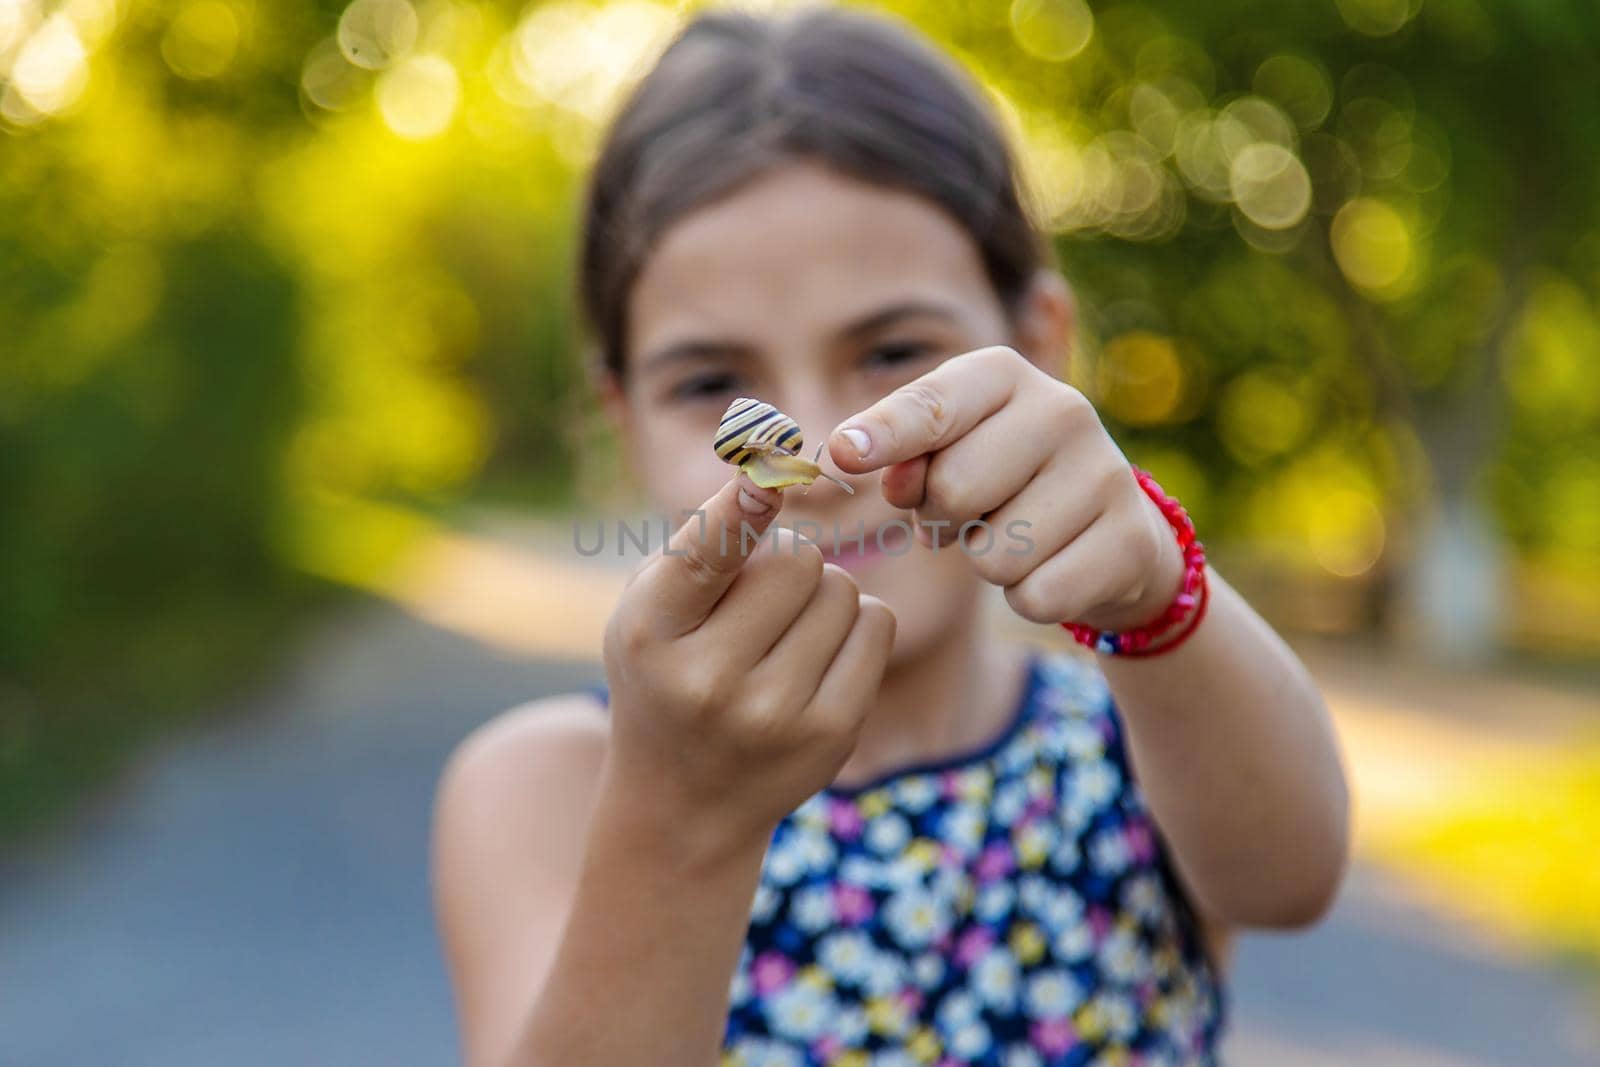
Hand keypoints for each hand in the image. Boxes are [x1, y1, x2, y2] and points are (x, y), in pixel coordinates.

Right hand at [600, 472, 896, 858]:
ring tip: (783, 632)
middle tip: (760, 595)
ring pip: (842, 588)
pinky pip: (877, 624)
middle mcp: (707, 679)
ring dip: (821, 593)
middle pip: (795, 559)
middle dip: (786, 559)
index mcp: (647, 634)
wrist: (685, 803)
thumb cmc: (666, 673)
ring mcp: (774, 713)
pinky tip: (818, 654)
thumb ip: (702, 545)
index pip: (704, 558)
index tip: (766, 478)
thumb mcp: (650, 611)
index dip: (740, 511)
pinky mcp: (832, 733)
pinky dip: (856, 623)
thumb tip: (777, 479)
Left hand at [828, 346, 1184, 632]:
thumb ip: (902, 454)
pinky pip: (1036, 596)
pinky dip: (1028, 597)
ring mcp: (1106, 472)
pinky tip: (1053, 567)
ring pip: (994, 555)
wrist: (1110, 528)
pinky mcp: (1131, 539)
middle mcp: (1062, 409)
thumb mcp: (947, 454)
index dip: (885, 433)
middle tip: (970, 514)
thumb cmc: (1001, 480)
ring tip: (1018, 534)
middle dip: (943, 519)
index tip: (843, 454)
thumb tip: (867, 464)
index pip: (932, 405)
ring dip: (989, 563)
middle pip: (953, 490)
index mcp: (1002, 374)